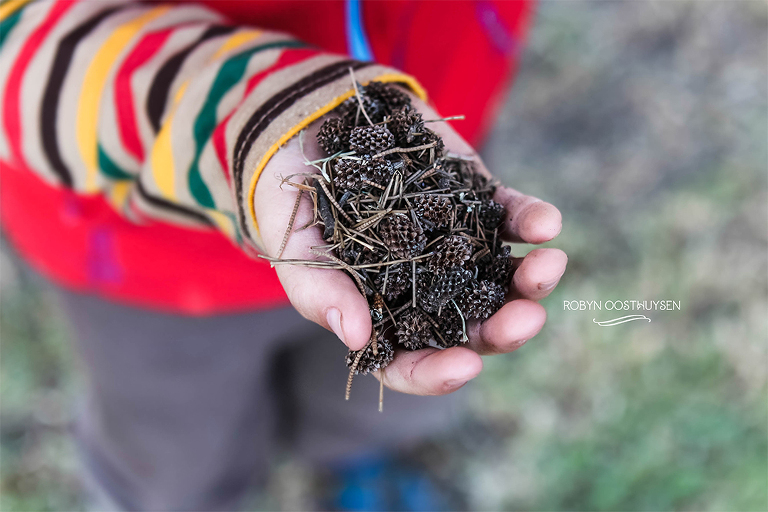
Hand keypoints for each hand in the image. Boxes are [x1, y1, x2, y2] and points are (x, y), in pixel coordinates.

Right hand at [254, 96, 565, 395]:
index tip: (463, 367)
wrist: (304, 128)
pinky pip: (510, 216)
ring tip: (548, 265)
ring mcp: (453, 242)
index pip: (410, 361)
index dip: (436, 373)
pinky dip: (530, 220)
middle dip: (504, 328)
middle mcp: (424, 286)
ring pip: (503, 277)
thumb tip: (358, 339)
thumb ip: (322, 293)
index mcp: (380, 313)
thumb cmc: (290, 200)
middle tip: (527, 320)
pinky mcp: (471, 198)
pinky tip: (544, 224)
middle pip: (472, 325)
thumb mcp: (294, 247)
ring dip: (532, 279)